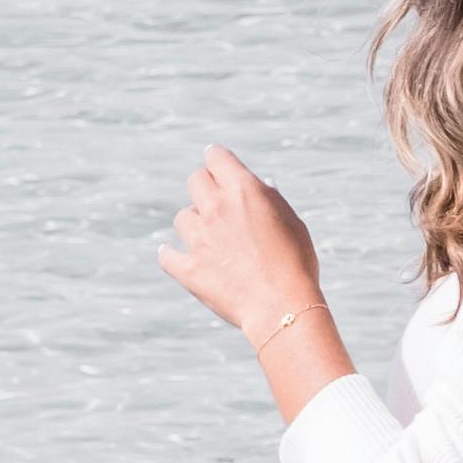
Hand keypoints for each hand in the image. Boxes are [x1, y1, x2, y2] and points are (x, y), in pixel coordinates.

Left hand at [162, 144, 344, 393]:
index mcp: (244, 191)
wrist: (282, 306)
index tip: (218, 166)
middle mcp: (217, 208)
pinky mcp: (188, 268)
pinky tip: (175, 255)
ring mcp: (199, 238)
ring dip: (194, 223)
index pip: (216, 156)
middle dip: (205, 187)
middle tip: (216, 202)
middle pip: (195, 180)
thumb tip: (261, 186)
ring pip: (182, 217)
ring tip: (209, 238)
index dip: (217, 160)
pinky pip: (166, 255)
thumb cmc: (296, 264)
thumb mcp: (292, 223)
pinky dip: (171, 255)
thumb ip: (272, 201)